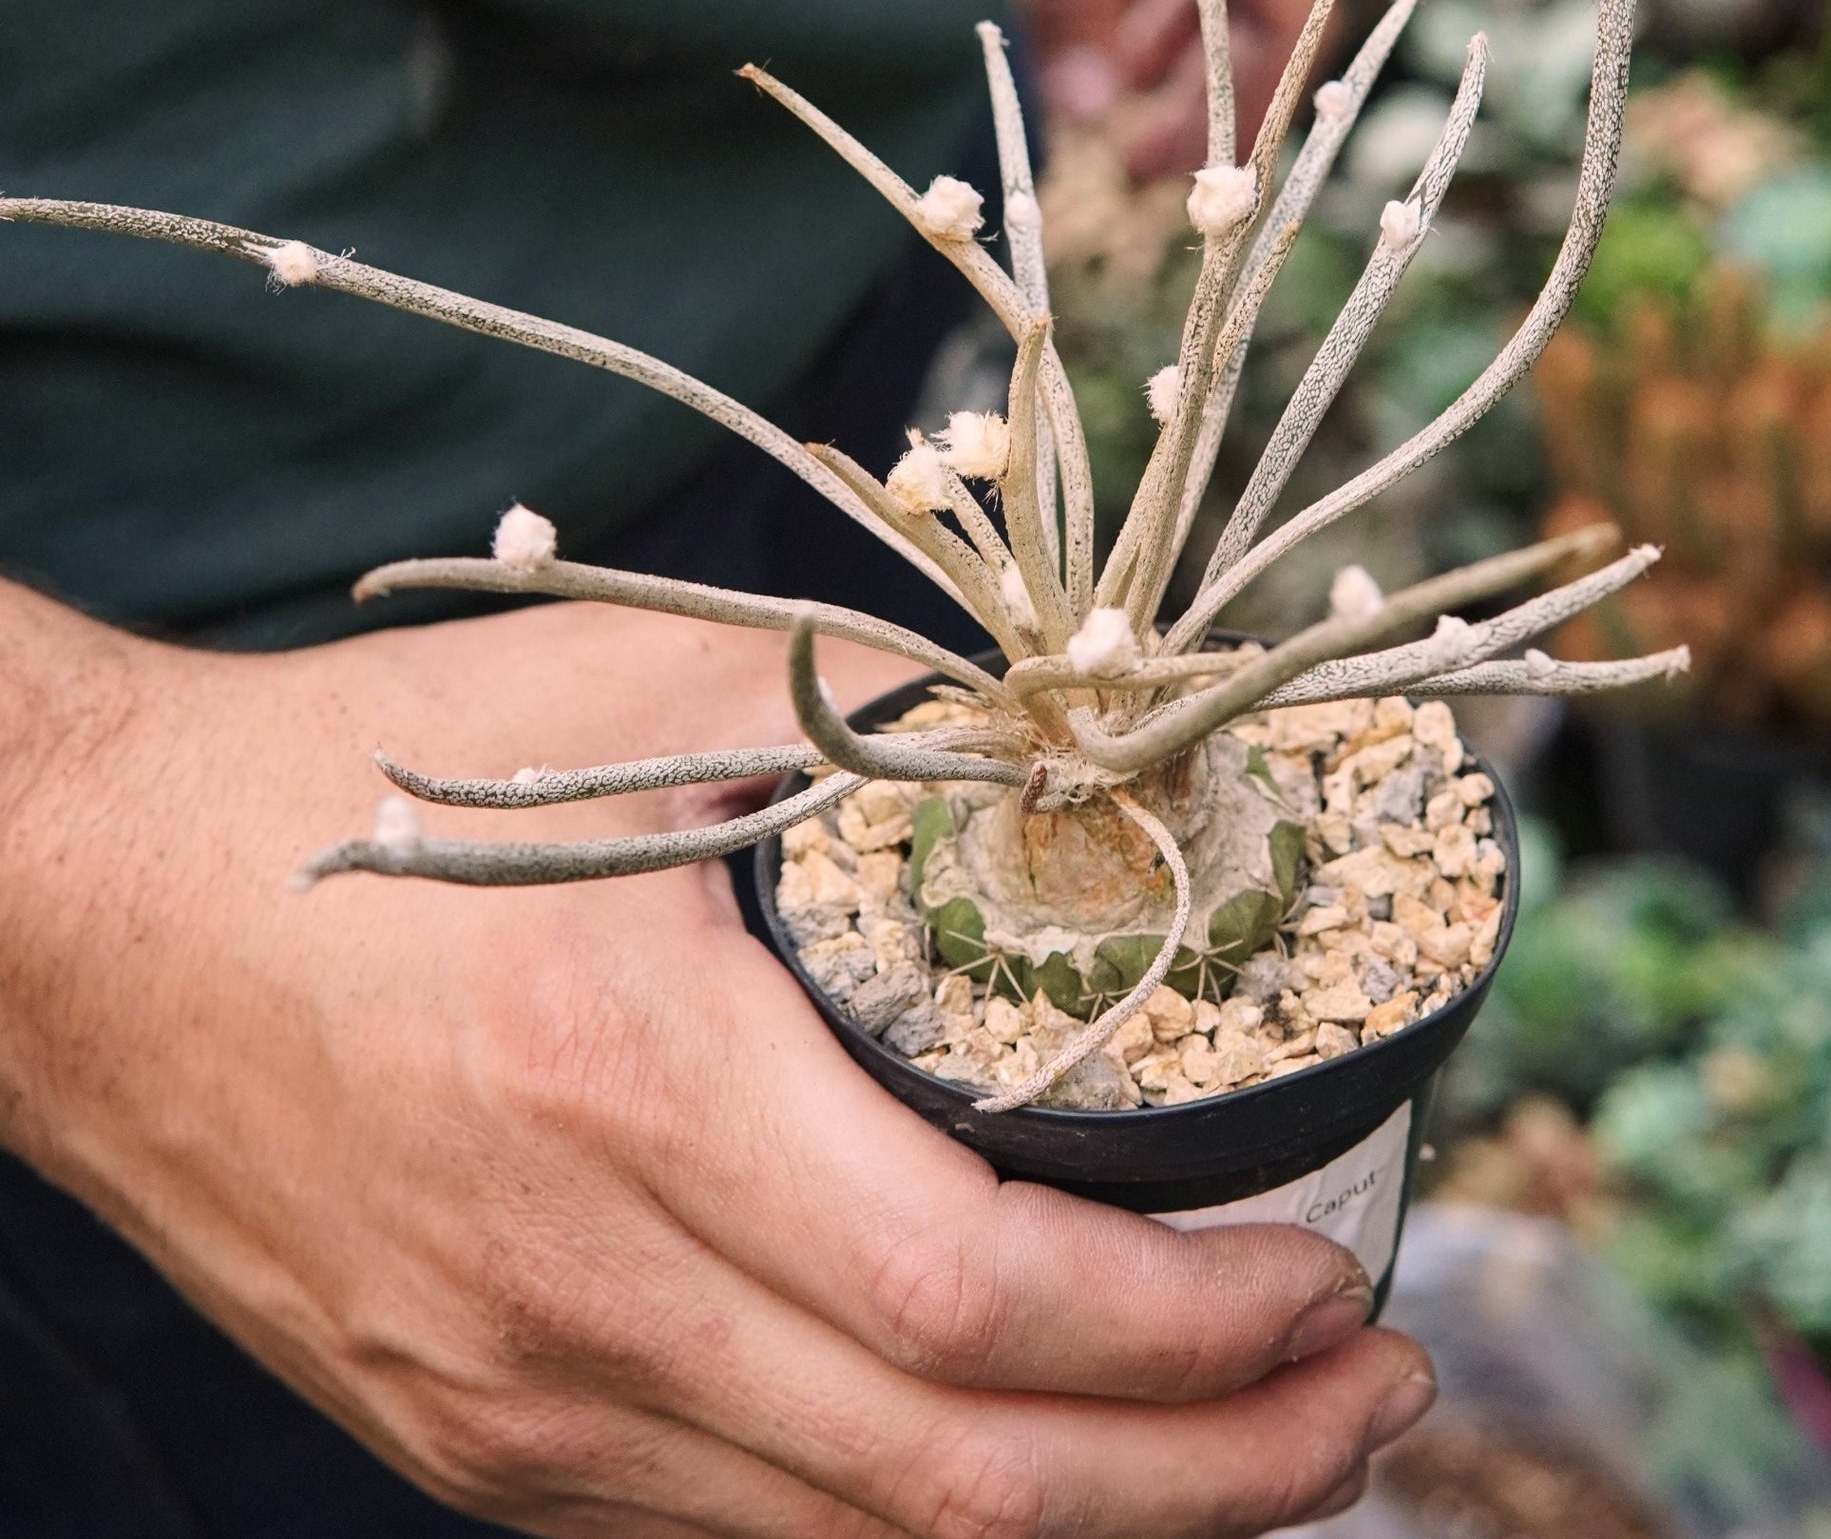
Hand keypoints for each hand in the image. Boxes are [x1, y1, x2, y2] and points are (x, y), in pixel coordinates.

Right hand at [1, 585, 1432, 1535]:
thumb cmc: (360, 791)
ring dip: (1095, 1525)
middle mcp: (576, 1300)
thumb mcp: (631, 707)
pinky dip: (924, 1515)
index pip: (971, 1296)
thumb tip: (1098, 741)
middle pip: (957, 1485)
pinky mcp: (480, 1437)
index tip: (1333, 1278)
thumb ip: (877, 722)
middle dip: (1211, 1478)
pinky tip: (1021, 1447)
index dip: (1192, 1331)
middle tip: (1368, 1400)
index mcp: (626, 1090)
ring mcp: (521, 1406)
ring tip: (1248, 1445)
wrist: (88, 922)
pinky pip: (748, 1528)